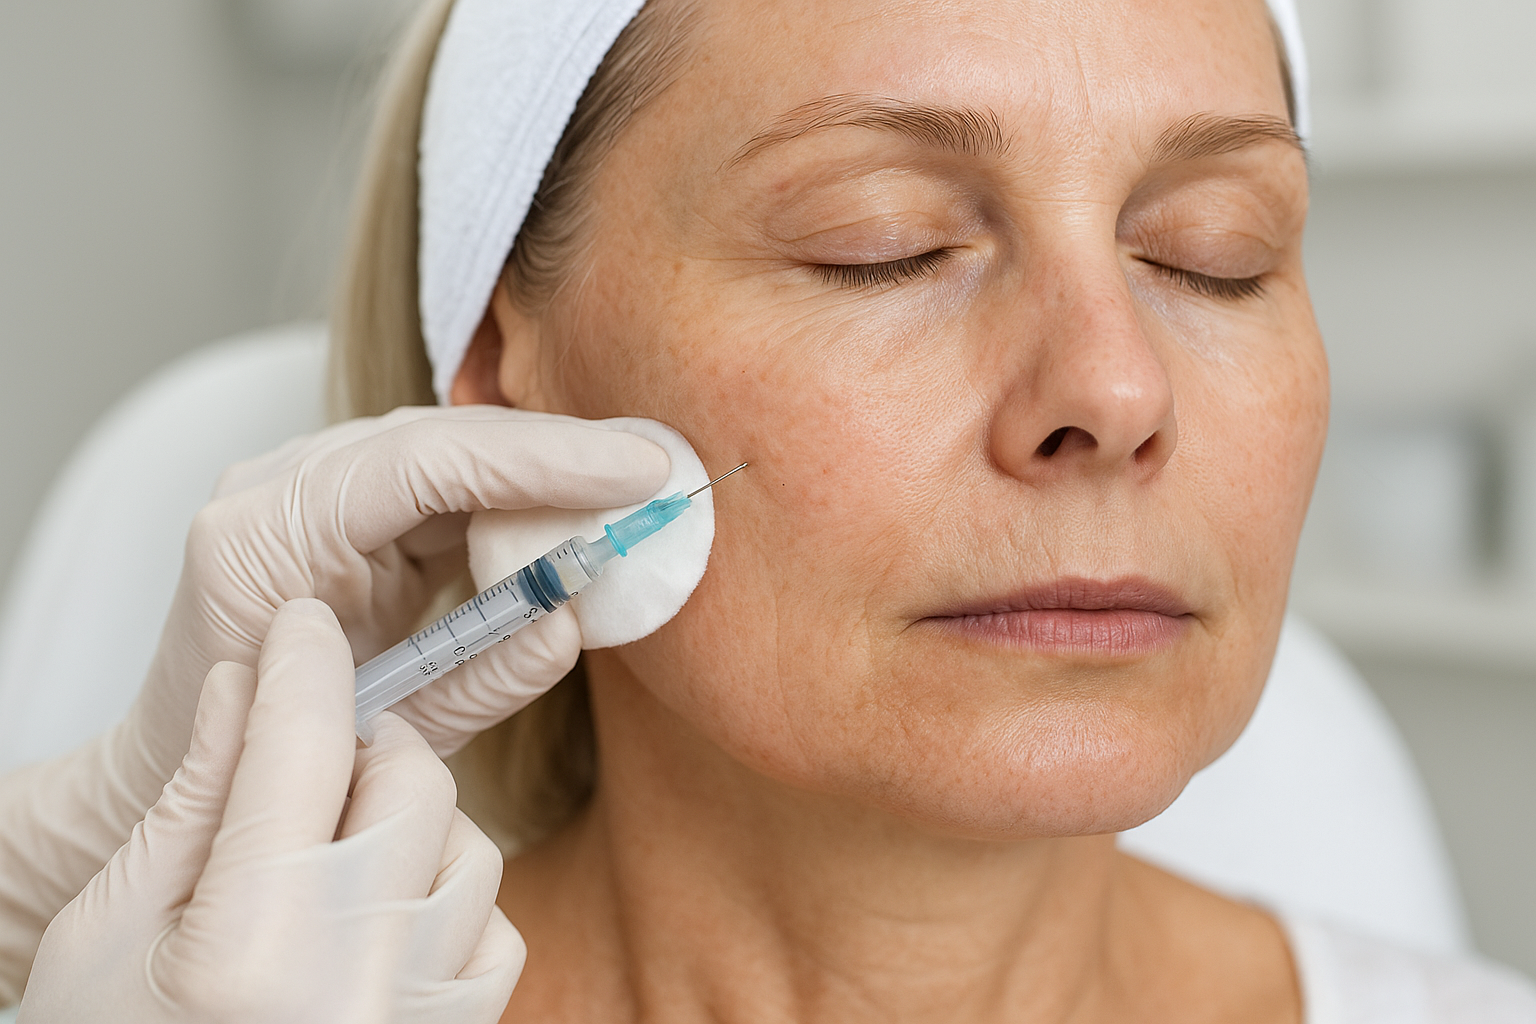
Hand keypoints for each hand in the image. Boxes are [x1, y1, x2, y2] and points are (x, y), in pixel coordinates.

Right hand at [21, 600, 522, 1023]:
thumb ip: (194, 801)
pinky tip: (376, 925)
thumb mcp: (109, 931)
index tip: (301, 629)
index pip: (304, 745)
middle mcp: (361, 977)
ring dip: (405, 829)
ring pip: (468, 844)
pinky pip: (493, 925)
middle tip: (298, 769)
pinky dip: (446, 903)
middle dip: (355, 752)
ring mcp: (423, 1014)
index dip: (303, 664)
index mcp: (252, 943)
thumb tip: (246, 687)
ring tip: (324, 868)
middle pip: (412, 780)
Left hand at [144, 405, 669, 765]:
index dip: (541, 460)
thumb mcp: (392, 738)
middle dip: (558, 453)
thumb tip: (578, 615)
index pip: (422, 464)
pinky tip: (574, 504)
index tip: (636, 473)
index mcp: (267, 540)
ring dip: (541, 466)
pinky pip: (438, 476)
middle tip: (656, 473)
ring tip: (630, 488)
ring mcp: (301, 486)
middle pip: (439, 438)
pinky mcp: (337, 501)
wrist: (190, 770)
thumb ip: (483, 677)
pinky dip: (511, 490)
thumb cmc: (276, 768)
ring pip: (445, 447)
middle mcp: (276, 489)